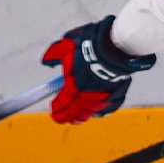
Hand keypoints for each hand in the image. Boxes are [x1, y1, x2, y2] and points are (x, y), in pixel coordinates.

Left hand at [40, 16, 154, 123]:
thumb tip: (46, 61)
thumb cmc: (92, 43)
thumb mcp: (68, 44)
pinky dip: (101, 111)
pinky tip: (97, 112)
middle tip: (61, 119)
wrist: (117, 44)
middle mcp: (88, 93)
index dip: (57, 109)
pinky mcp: (117, 93)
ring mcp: (103, 95)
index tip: (54, 111)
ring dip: (82, 116)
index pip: (62, 102)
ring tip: (77, 119)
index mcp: (74, 84)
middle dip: (67, 116)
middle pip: (75, 111)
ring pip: (91, 111)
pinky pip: (108, 107)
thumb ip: (54, 54)